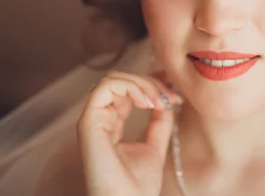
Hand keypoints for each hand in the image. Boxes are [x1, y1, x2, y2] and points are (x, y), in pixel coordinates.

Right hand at [77, 71, 182, 195]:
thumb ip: (159, 121)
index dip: (153, 87)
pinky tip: (146, 102)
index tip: (176, 99)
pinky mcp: (89, 122)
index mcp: (113, 124)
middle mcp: (100, 119)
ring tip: (159, 100)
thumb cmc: (138, 186)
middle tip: (170, 97)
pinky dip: (130, 86)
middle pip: (121, 81)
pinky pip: (105, 87)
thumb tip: (167, 98)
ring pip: (113, 79)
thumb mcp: (155, 145)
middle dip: (150, 82)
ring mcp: (93, 120)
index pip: (128, 90)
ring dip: (142, 83)